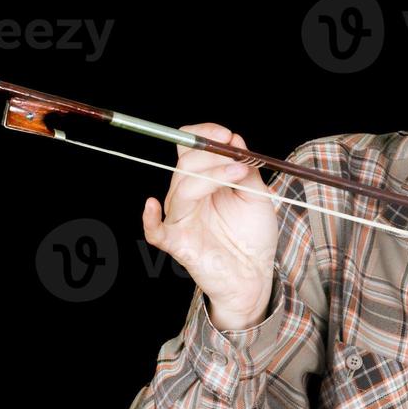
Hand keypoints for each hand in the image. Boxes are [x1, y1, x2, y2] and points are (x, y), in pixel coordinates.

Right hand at [141, 123, 277, 328]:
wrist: (255, 273)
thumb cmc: (253, 234)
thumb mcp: (258, 195)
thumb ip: (246, 169)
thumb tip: (234, 140)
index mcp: (202, 180)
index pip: (189, 148)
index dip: (202, 135)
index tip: (226, 135)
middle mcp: (187, 196)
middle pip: (185, 164)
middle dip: (213, 156)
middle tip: (240, 159)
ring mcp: (180, 218)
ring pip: (182, 188)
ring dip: (212, 176)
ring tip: (240, 174)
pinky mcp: (177, 242)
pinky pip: (155, 231)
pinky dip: (149, 218)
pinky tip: (151, 205)